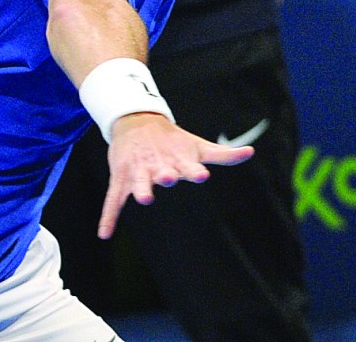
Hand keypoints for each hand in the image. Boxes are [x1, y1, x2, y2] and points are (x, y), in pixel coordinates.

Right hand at [97, 112, 253, 238]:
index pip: (189, 166)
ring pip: (139, 183)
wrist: (138, 121)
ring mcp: (138, 172)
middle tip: (168, 177)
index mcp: (179, 160)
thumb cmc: (174, 140)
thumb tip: (251, 151)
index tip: (202, 174)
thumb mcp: (199, 146)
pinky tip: (104, 234)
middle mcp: (159, 165)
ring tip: (144, 198)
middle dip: (166, 175)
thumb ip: (224, 154)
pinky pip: (113, 200)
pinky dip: (108, 216)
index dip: (195, 171)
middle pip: (163, 172)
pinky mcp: (121, 178)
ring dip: (141, 189)